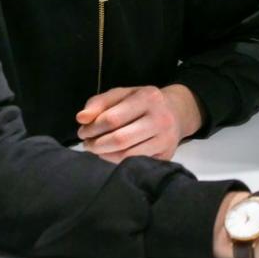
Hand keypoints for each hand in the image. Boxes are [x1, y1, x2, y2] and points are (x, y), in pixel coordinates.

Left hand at [77, 84, 201, 161]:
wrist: (176, 112)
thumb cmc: (142, 102)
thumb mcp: (121, 94)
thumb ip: (98, 103)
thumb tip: (81, 119)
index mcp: (148, 97)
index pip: (111, 118)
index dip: (92, 128)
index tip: (83, 131)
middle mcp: (161, 118)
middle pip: (119, 139)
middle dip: (96, 144)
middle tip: (87, 144)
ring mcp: (166, 139)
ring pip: (126, 155)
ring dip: (104, 155)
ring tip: (97, 149)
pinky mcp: (167, 155)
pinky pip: (135, 163)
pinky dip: (117, 161)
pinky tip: (111, 154)